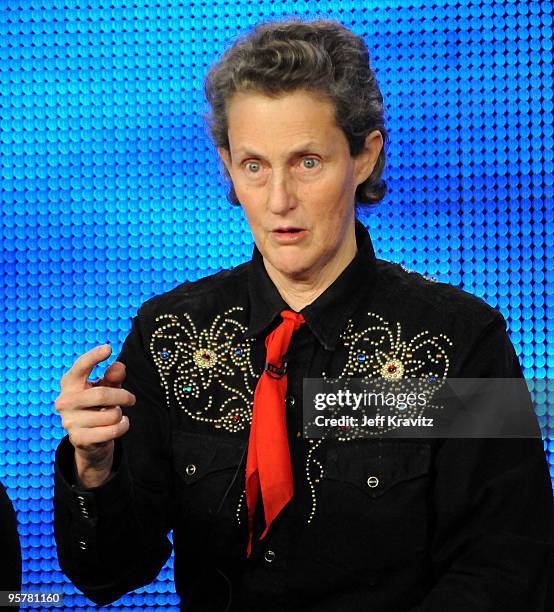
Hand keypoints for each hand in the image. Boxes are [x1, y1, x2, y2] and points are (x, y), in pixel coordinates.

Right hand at [54, 344, 136, 486]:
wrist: (90, 439)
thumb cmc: (98, 405)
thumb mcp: (107, 387)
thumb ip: (113, 377)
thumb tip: (119, 367)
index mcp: (69, 383)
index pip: (80, 367)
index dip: (93, 356)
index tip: (108, 348)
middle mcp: (64, 401)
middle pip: (102, 394)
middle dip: (123, 396)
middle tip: (132, 399)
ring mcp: (69, 421)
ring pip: (110, 415)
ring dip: (119, 414)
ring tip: (115, 414)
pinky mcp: (78, 439)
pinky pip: (112, 430)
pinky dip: (122, 426)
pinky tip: (120, 424)